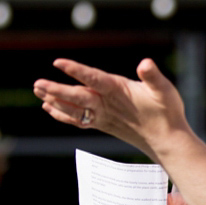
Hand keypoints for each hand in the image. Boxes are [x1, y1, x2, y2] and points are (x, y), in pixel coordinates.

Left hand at [33, 58, 189, 157]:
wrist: (167, 142)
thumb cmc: (168, 113)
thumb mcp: (165, 91)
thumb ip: (153, 76)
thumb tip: (145, 63)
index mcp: (119, 92)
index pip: (94, 79)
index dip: (76, 70)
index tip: (58, 62)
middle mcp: (107, 106)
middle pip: (77, 97)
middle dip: (56, 90)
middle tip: (37, 84)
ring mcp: (103, 116)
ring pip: (74, 108)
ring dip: (55, 100)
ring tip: (38, 91)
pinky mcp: (103, 123)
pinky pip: (78, 119)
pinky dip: (62, 114)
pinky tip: (50, 108)